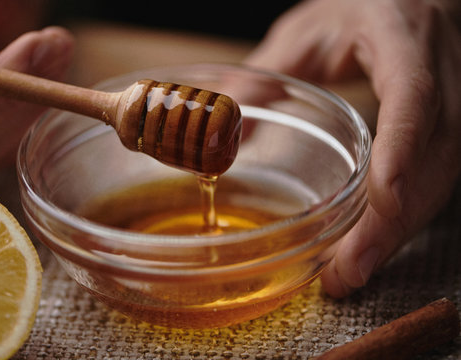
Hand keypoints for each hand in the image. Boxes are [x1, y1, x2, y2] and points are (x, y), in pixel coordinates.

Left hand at [246, 0, 460, 296]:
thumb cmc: (362, 6)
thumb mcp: (308, 30)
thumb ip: (267, 72)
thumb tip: (227, 125)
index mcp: (403, 39)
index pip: (414, 96)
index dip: (402, 147)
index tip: (383, 196)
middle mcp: (442, 73)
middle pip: (434, 156)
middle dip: (393, 220)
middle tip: (348, 269)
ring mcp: (455, 102)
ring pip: (442, 177)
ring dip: (399, 231)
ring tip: (351, 271)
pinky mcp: (452, 126)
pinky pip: (438, 179)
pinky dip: (406, 217)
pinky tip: (374, 242)